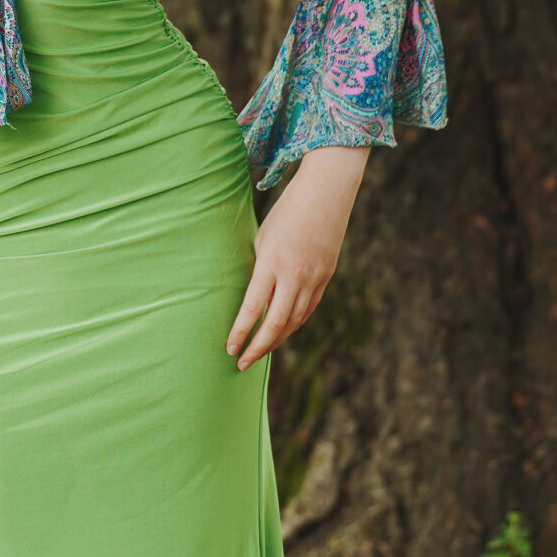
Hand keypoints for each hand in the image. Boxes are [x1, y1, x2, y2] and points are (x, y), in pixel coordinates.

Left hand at [227, 144, 367, 370]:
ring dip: (275, 341)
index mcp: (272, 262)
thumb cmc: (286, 212)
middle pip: (275, 323)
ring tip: (258, 352)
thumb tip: (254, 299)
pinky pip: (307, 310)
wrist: (327, 193)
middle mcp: (295, 275)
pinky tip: (281, 333)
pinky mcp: (326, 278)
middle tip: (241, 363)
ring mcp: (314, 278)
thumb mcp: (263, 239)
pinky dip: (293, 325)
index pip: (253, 308)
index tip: (229, 348)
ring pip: (294, 321)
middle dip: (257, 347)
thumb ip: (260, 271)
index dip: (240, 332)